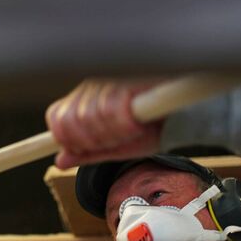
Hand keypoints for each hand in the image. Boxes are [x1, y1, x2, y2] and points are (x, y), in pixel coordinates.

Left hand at [46, 79, 164, 168]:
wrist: (185, 111)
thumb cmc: (151, 126)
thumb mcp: (117, 145)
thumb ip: (87, 152)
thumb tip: (59, 162)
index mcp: (84, 98)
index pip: (56, 116)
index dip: (66, 138)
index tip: (85, 148)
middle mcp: (92, 85)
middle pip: (72, 120)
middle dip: (93, 141)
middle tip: (116, 141)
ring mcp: (108, 80)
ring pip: (90, 116)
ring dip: (112, 134)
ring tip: (131, 131)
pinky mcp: (125, 78)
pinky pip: (112, 110)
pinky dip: (124, 125)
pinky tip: (137, 124)